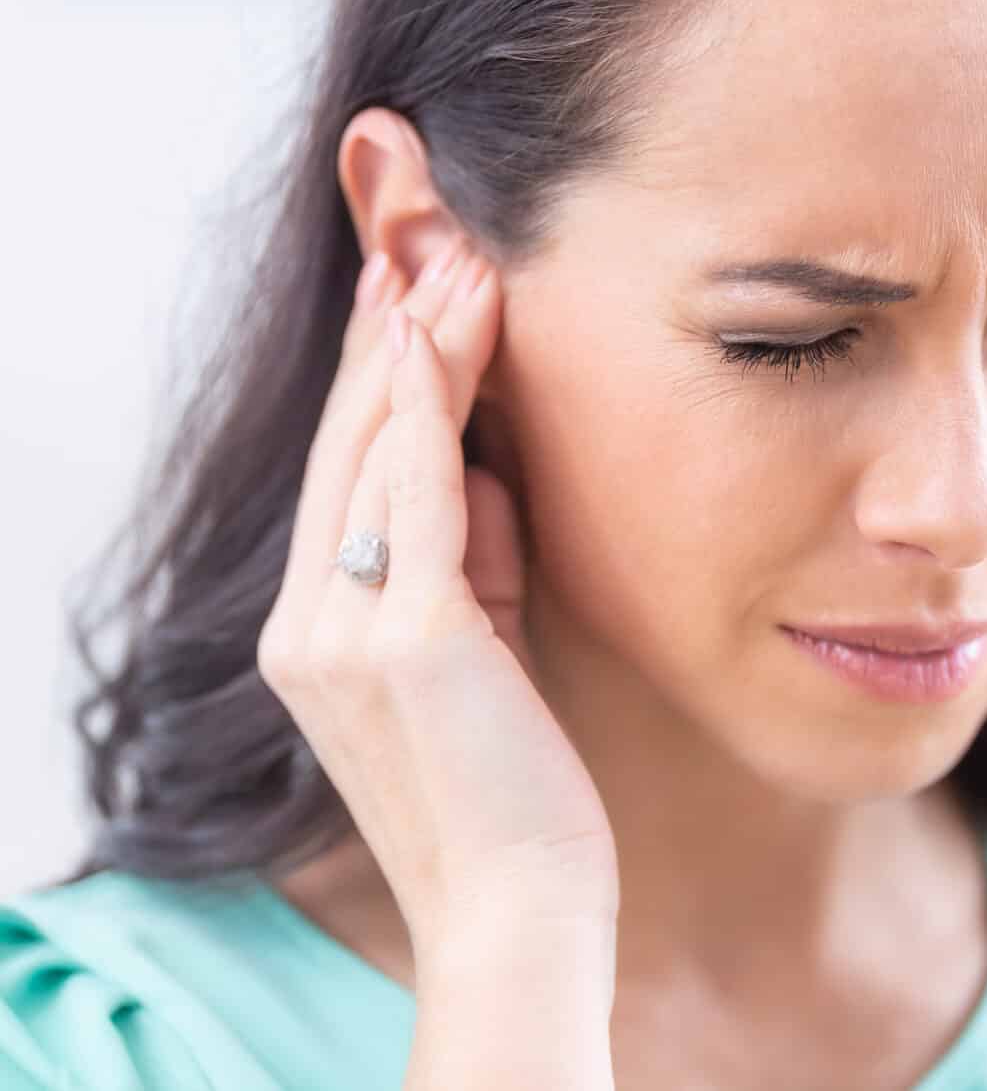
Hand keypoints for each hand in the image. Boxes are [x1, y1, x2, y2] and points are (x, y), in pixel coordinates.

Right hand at [257, 235, 618, 961]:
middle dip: (390, 335)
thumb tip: (494, 472)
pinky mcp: (406, 638)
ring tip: (455, 256)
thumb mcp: (484, 651)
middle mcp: (310, 624)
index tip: (409, 291)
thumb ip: (474, 564)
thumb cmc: (514, 789)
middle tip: (426, 236)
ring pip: (376, 453)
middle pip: (349, 446)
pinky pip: (414, 497)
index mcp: (318, 633)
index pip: (348, 474)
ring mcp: (344, 631)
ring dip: (417, 345)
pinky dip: (425, 407)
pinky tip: (437, 331)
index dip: (378, 377)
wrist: (517, 908)